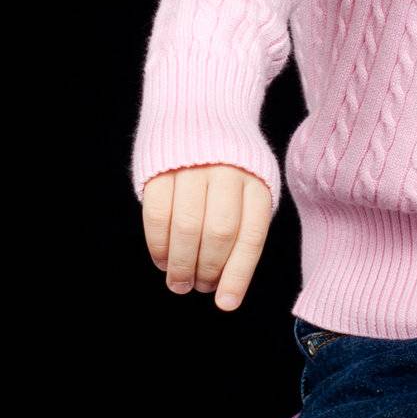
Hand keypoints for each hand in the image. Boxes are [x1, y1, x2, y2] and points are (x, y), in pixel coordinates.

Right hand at [141, 164, 272, 310]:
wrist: (204, 114)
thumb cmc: (231, 167)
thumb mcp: (251, 189)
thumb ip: (244, 227)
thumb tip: (228, 286)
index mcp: (258, 182)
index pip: (251, 235)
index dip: (238, 274)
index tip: (226, 303)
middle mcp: (228, 172)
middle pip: (219, 233)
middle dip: (207, 270)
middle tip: (198, 287)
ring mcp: (194, 167)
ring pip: (187, 226)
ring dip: (181, 264)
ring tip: (178, 282)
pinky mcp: (162, 168)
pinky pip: (157, 214)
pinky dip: (158, 245)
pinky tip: (162, 260)